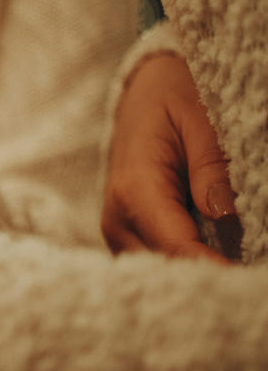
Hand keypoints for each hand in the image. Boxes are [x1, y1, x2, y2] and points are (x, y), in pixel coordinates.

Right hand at [102, 51, 236, 260]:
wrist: (144, 90)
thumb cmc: (173, 95)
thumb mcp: (200, 116)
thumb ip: (211, 164)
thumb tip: (224, 212)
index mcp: (133, 189)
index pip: (177, 248)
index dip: (216, 270)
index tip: (250, 280)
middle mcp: (118, 219)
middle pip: (166, 269)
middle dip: (208, 277)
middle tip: (251, 278)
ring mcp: (121, 230)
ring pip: (161, 272)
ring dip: (198, 275)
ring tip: (240, 271)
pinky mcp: (130, 234)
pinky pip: (160, 261)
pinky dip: (189, 265)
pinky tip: (221, 260)